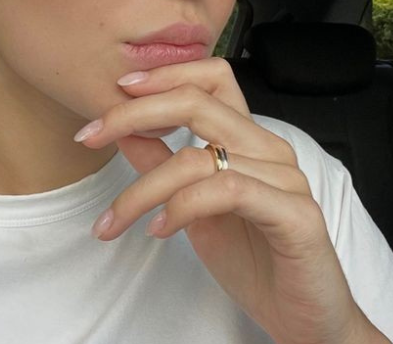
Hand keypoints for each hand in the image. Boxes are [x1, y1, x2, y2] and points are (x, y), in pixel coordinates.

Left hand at [74, 57, 386, 343]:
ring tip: (114, 220)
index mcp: (248, 138)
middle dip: (133, 115)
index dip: (164, 74)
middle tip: (90, 136)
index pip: (211, 77)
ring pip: (196, 157)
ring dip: (142, 189)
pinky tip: (160, 229)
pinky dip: (182, 207)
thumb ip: (161, 162)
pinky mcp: (296, 214)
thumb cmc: (251, 257)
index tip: (117, 89)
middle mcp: (268, 148)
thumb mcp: (190, 205)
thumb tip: (122, 129)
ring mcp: (285, 178)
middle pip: (196, 102)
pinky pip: (226, 191)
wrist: (303, 317)